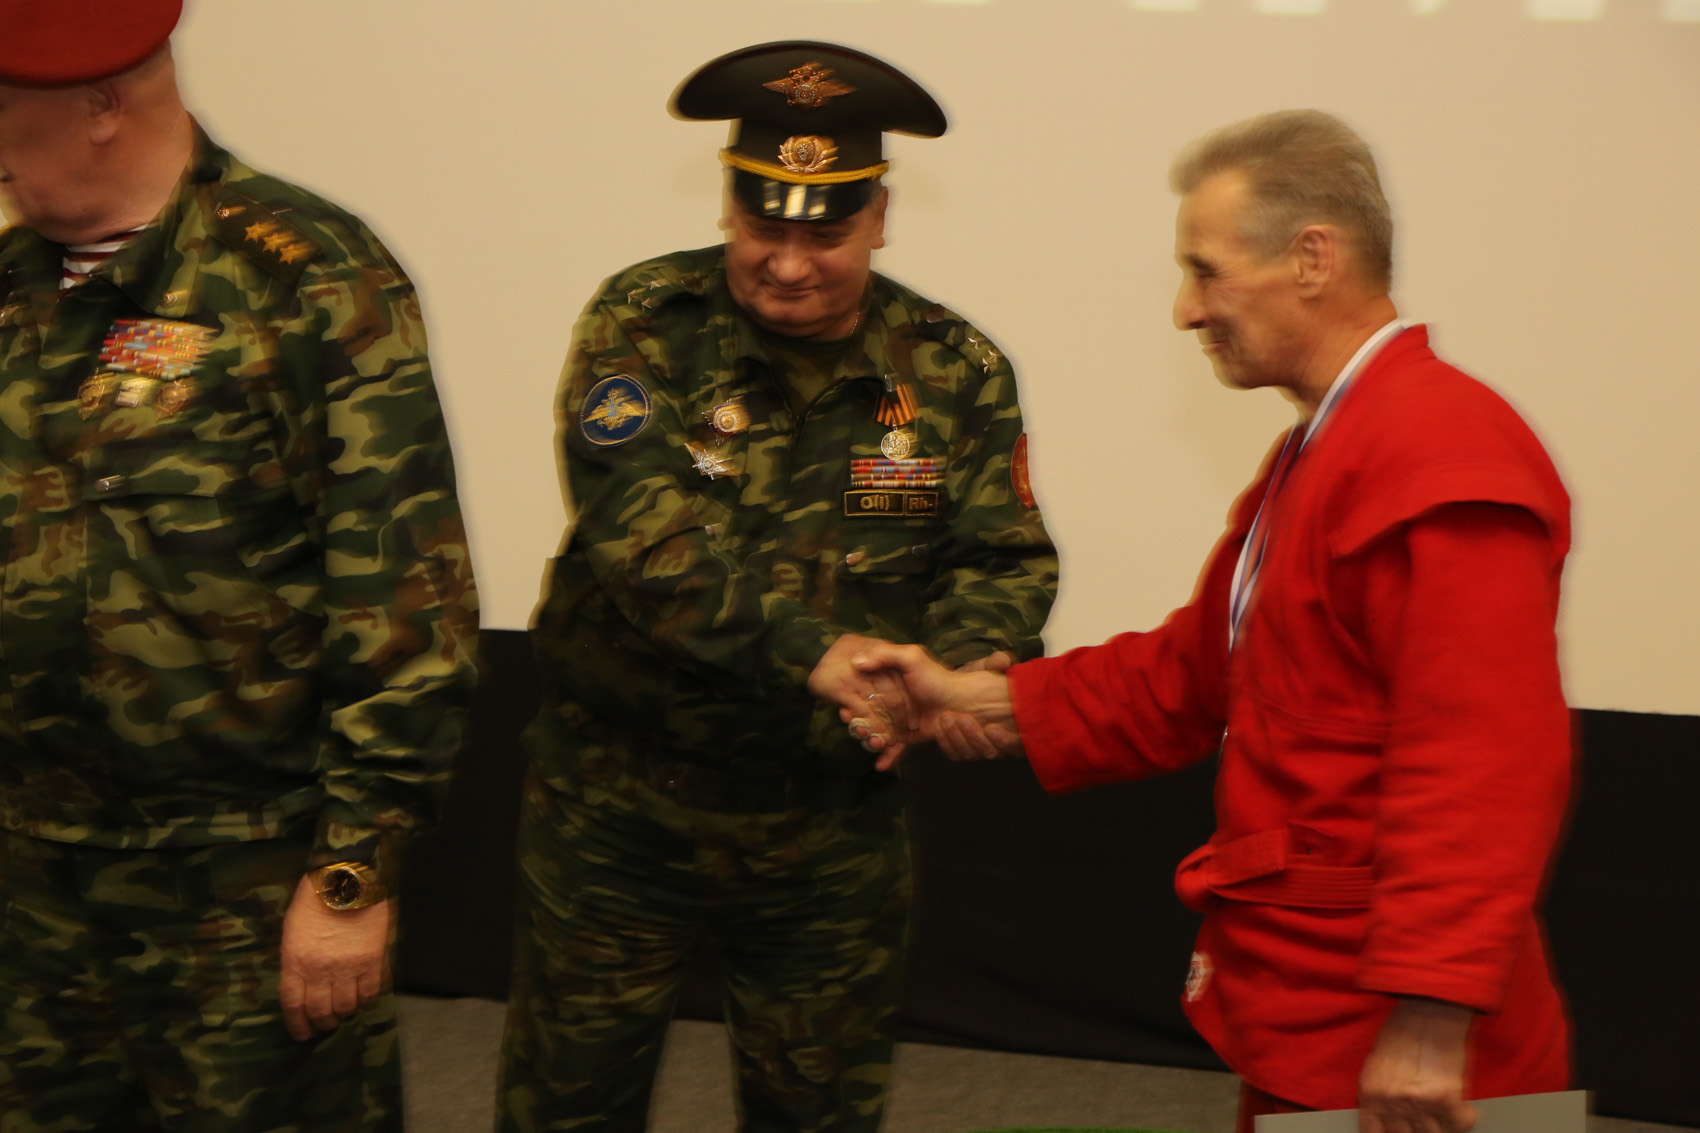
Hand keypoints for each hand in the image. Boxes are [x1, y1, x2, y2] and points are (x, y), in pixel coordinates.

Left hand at [278, 874, 392, 1041]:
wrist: (346, 881)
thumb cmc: (312, 904)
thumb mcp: (291, 934)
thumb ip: (295, 963)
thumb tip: (303, 987)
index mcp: (295, 963)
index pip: (294, 1006)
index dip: (297, 1025)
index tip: (302, 1034)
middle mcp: (320, 971)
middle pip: (320, 1011)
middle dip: (322, 1023)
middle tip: (325, 1023)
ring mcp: (348, 967)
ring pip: (346, 1007)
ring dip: (344, 1013)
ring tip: (345, 1010)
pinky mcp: (372, 961)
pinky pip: (370, 993)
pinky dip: (366, 1000)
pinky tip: (363, 997)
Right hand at [848, 643, 1021, 768]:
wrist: (961, 703)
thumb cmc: (937, 678)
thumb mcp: (912, 658)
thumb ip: (885, 655)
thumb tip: (856, 661)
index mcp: (885, 680)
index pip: (860, 691)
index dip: (850, 701)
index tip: (845, 709)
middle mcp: (887, 700)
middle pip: (864, 714)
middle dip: (858, 724)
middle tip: (858, 729)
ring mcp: (896, 719)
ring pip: (875, 732)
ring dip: (870, 740)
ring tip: (874, 743)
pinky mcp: (906, 736)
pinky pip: (892, 748)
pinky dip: (887, 757)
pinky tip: (881, 764)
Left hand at [1359, 997, 1476, 1132]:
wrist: (1428, 1009)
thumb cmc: (1403, 1029)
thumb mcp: (1377, 1062)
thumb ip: (1381, 1093)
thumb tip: (1390, 1117)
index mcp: (1370, 1093)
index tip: (1399, 1131)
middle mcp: (1392, 1102)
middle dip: (1417, 1130)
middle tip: (1429, 1119)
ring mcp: (1418, 1102)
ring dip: (1443, 1126)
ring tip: (1447, 1113)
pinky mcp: (1445, 1098)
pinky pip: (1460, 1123)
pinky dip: (1465, 1118)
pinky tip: (1465, 1108)